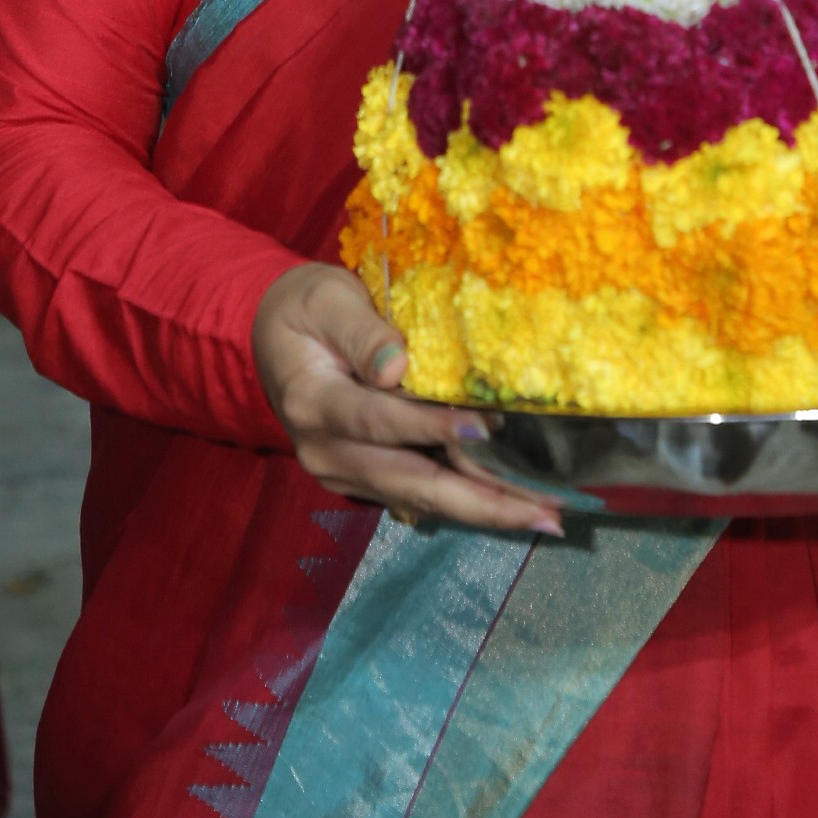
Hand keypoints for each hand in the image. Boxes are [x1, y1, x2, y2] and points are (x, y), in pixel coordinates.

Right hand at [252, 263, 562, 538]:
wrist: (271, 339)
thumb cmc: (308, 309)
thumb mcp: (327, 300)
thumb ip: (362, 331)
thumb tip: (396, 366)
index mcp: (315, 403)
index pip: (380, 421)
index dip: (431, 426)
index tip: (486, 428)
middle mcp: (327, 453)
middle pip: (410, 482)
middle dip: (480, 501)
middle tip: (544, 511)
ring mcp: (345, 473)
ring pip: (422, 497)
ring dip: (485, 510)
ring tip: (545, 516)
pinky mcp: (364, 480)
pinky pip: (420, 495)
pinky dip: (468, 502)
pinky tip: (514, 508)